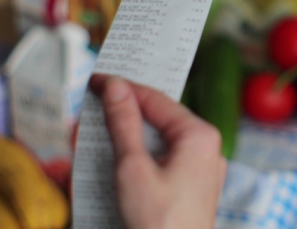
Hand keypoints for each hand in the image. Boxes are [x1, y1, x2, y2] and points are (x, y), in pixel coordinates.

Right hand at [90, 75, 225, 228]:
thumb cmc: (158, 222)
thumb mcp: (133, 168)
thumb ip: (124, 123)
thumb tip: (115, 86)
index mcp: (199, 135)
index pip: (156, 98)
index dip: (123, 87)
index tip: (95, 80)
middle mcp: (206, 146)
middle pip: (157, 119)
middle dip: (121, 114)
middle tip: (90, 108)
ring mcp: (202, 167)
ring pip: (158, 140)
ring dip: (125, 136)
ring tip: (93, 133)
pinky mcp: (192, 185)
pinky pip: (163, 160)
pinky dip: (137, 156)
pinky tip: (113, 158)